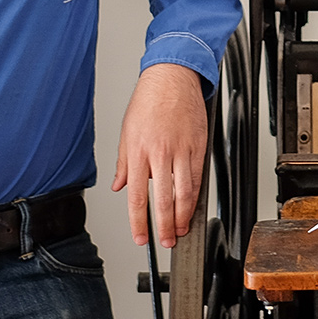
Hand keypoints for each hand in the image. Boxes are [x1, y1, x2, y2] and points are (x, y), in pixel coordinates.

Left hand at [112, 62, 206, 249]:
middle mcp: (160, 153)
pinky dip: (195, 196)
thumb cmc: (148, 101)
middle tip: (166, 241)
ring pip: (185, 192)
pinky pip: (197, 177)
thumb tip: (119, 185)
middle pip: (164, 199)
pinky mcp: (198, 146)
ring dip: (183, 216)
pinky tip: (192, 206)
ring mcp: (181, 150)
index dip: (140, 221)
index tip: (141, 237)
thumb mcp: (126, 132)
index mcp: (139, 152)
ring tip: (181, 229)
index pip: (138, 196)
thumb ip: (123, 163)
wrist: (172, 78)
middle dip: (165, 226)